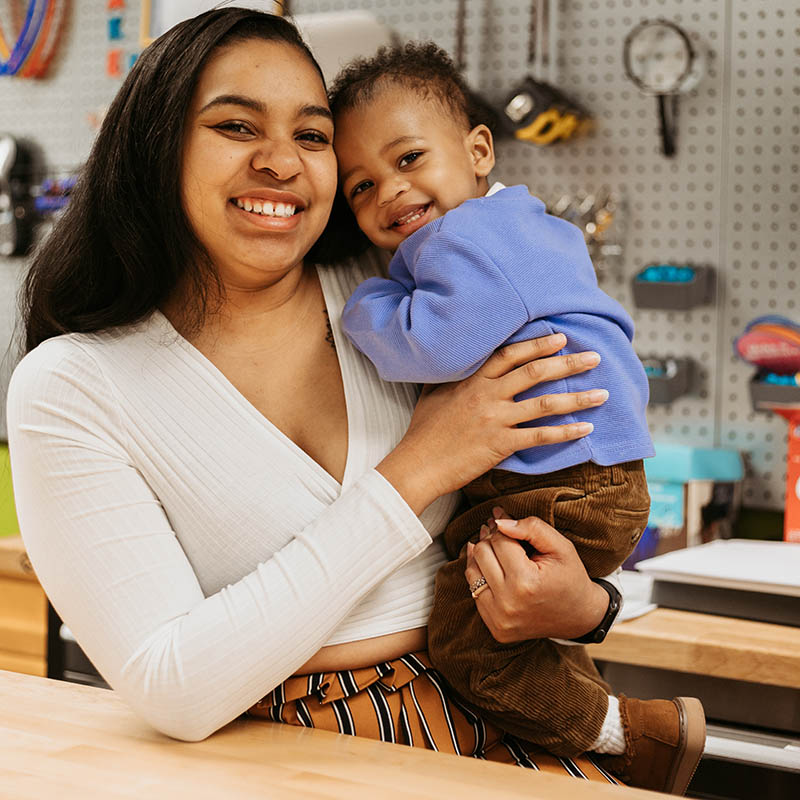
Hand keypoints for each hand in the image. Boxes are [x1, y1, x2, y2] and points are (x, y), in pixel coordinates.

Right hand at [377, 333, 607, 512]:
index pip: (511, 354)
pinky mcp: (501, 445)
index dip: (538, 345)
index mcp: (472, 379)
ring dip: (577, 398)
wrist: (417, 464)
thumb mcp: (433, 392)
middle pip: (535, 372)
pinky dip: (566, 432)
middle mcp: (487, 394)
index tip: (561, 338)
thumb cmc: (424, 430)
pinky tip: (586, 428)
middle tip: (594, 357)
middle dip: (568, 364)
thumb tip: (460, 361)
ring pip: (545, 404)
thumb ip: (452, 375)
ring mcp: (495, 419)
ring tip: (602, 393)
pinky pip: (541, 437)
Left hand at [463, 506, 608, 641]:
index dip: (501, 526)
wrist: (579, 617)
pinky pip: (474, 593)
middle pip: (482, 554)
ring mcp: (499, 619)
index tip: (503, 517)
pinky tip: (492, 567)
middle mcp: (508, 604)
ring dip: (481, 557)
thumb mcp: (560, 546)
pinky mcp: (496, 628)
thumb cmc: (570, 577)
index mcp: (525, 583)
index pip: (499, 541)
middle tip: (500, 532)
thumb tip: (499, 520)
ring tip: (494, 547)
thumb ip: (531, 528)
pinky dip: (481, 577)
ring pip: (472, 572)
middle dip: (490, 539)